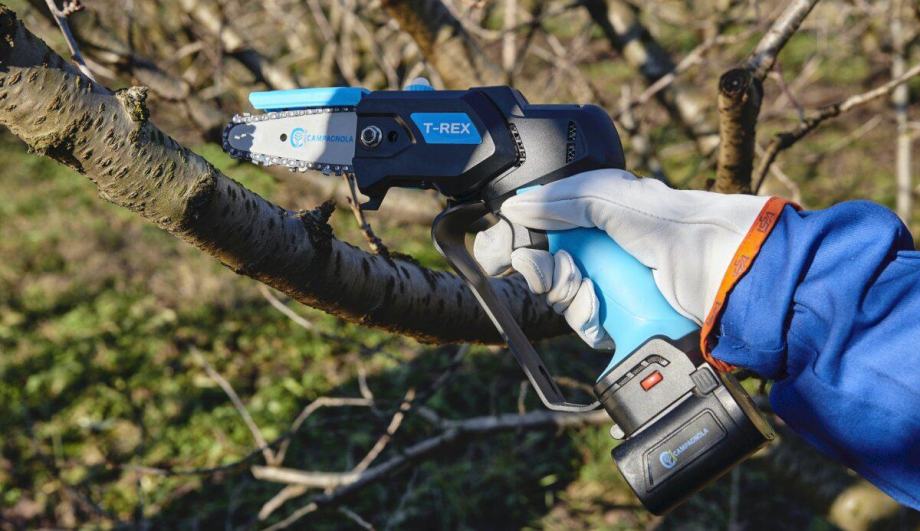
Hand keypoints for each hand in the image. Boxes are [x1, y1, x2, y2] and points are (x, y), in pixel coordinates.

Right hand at [473, 169, 768, 347]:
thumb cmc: (681, 228)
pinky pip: (589, 330)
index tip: (513, 252)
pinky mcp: (628, 324)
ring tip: (600, 298)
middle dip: (555, 278)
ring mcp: (617, 291)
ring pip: (567, 304)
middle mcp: (607, 255)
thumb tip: (515, 206)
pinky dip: (592, 327)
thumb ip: (564, 199)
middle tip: (574, 276)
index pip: (546, 233)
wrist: (731, 277)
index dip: (527, 244)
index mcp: (602, 220)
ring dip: (575, 302)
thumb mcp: (616, 199)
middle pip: (551, 272)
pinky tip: (608, 319)